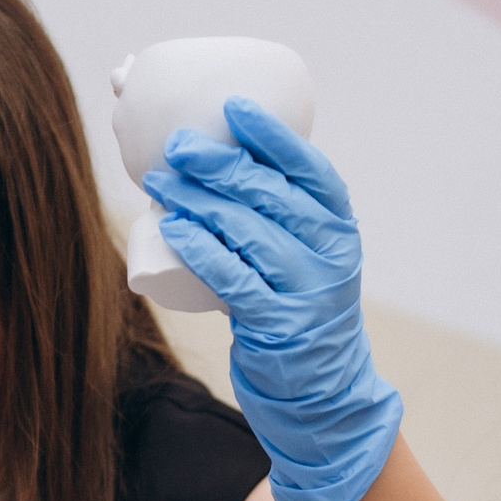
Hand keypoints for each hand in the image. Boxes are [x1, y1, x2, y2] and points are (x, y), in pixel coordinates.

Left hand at [142, 96, 402, 500]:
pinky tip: (173, 228)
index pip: (311, 169)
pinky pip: (233, 276)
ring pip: (246, 229)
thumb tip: (220, 158)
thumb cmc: (299, 312)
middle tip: (177, 145)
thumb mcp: (305, 259)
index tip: (234, 107)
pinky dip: (201, 249)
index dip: (273, 136)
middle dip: (218, 163)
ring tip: (161, 182)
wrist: (322, 394)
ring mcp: (306, 289)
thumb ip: (279, 216)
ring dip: (198, 200)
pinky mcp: (278, 323)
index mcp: (339, 228)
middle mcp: (330, 253)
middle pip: (270, 194)